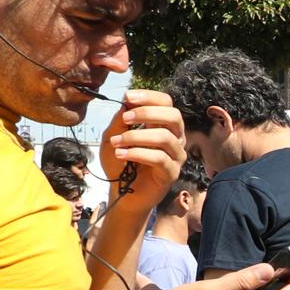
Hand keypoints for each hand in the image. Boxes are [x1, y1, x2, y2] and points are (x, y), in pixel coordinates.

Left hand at [99, 88, 185, 205]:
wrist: (122, 193)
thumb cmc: (121, 164)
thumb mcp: (113, 137)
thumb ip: (120, 121)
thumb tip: (126, 103)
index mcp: (162, 125)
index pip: (166, 103)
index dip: (149, 97)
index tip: (128, 97)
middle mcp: (174, 138)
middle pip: (173, 116)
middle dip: (147, 113)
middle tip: (126, 118)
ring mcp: (176, 155)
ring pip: (165, 137)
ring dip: (136, 136)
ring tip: (116, 142)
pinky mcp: (172, 172)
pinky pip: (160, 158)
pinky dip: (137, 153)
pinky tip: (121, 154)